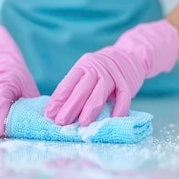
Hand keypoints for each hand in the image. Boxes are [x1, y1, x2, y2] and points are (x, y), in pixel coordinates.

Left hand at [45, 20, 178, 125]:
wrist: (128, 55)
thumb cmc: (101, 71)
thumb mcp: (85, 74)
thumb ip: (72, 90)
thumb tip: (54, 111)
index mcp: (82, 67)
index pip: (67, 83)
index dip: (58, 99)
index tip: (50, 114)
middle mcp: (96, 69)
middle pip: (82, 89)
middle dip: (71, 106)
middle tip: (61, 122)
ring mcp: (112, 75)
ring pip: (100, 93)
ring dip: (91, 109)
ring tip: (83, 123)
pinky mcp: (127, 82)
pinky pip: (123, 97)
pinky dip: (118, 109)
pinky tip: (112, 119)